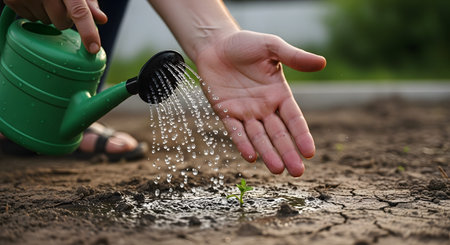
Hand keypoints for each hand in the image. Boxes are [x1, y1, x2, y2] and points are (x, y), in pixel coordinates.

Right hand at [4, 0, 106, 52]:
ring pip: (47, 23)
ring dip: (49, 14)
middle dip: (64, 18)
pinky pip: (31, 19)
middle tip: (60, 3)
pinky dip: (35, 11)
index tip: (93, 48)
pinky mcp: (13, 0)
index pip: (80, 12)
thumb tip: (101, 20)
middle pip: (63, 24)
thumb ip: (89, 3)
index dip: (88, 32)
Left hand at [195, 31, 325, 176]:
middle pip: (279, 134)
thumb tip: (322, 62)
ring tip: (278, 171)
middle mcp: (264, 107)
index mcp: (279, 94)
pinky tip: (251, 157)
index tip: (310, 153)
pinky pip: (236, 131)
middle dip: (288, 152)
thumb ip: (294, 56)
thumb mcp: (271, 47)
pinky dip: (243, 143)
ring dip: (268, 153)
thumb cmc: (245, 44)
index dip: (302, 135)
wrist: (216, 44)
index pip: (294, 119)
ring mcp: (246, 112)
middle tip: (297, 172)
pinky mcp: (226, 112)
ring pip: (259, 137)